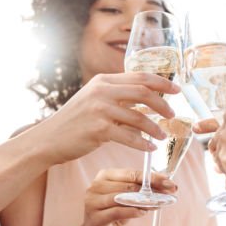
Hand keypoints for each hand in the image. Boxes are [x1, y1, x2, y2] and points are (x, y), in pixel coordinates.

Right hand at [37, 72, 180, 161]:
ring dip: (155, 128)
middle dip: (163, 104)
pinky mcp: (98, 129)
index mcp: (103, 81)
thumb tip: (147, 101)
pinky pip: (129, 136)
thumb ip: (117, 97)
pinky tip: (150, 149)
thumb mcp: (94, 100)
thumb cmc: (75, 122)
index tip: (177, 90)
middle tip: (172, 114)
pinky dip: (143, 143)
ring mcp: (99, 109)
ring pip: (139, 116)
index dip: (162, 82)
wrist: (49, 139)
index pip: (140, 76)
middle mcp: (102, 91)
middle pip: (143, 92)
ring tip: (162, 136)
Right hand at [80, 169, 177, 225]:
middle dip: (151, 189)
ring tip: (158, 203)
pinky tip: (143, 212)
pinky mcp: (95, 218)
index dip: (151, 177)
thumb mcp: (127, 198)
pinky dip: (132, 211)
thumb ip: (141, 190)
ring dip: (144, 201)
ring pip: (122, 197)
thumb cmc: (113, 212)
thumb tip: (165, 186)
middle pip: (128, 185)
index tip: (168, 181)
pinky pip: (117, 212)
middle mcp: (96, 186)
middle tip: (168, 193)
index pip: (131, 173)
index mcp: (105, 175)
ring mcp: (93, 201)